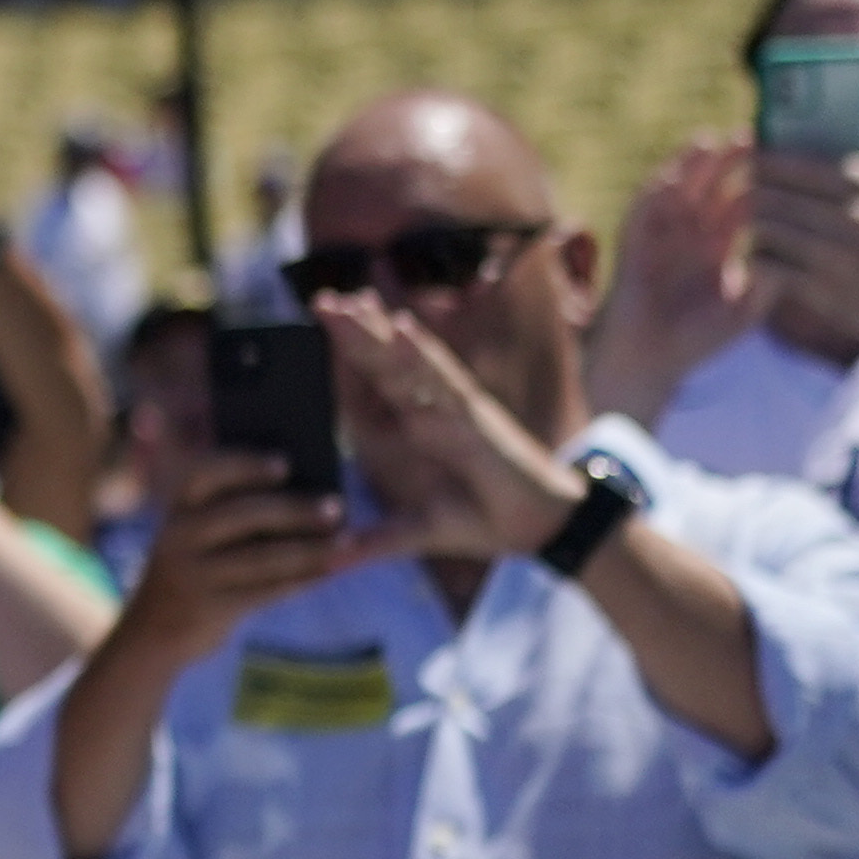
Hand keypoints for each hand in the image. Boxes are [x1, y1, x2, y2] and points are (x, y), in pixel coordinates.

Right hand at [106, 449, 359, 667]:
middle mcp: (178, 536)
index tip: (285, 463)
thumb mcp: (194, 535)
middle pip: (244, 515)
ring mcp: (191, 574)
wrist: (151, 633)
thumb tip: (308, 495)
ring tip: (346, 543)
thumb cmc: (193, 569)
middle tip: (337, 506)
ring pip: (263, 558)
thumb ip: (234, 511)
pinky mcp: (209, 609)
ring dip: (311, 549)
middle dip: (295, 509)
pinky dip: (302, 580)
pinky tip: (330, 572)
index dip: (245, 465)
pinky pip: (266, 591)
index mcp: (178, 507)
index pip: (206, 473)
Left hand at [319, 298, 571, 557]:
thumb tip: (332, 558)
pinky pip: (444, 379)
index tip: (316, 334)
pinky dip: (421, 352)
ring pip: (407, 362)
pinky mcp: (476, 417)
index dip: (346, 360)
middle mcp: (432, 412)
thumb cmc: (487, 521)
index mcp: (417, 429)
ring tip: (348, 302)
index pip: (373, 389)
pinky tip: (400, 327)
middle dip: (353, 333)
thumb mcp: (419, 532)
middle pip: (384, 365)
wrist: (542, 528)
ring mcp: (454, 410)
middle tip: (319, 300)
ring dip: (377, 332)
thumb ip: (377, 540)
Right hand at [584, 141, 765, 428]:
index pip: (741, 202)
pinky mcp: (633, 243)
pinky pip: (642, 210)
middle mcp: (690, 232)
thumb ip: (769, 284)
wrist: (649, 362)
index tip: (785, 157)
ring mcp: (660, 234)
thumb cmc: (697, 341)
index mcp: (717, 245)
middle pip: (712, 185)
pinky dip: (656, 191)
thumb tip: (796, 258)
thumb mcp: (745, 310)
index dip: (760, 179)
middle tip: (754, 135)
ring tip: (713, 142)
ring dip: (692, 165)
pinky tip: (672, 176)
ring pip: (678, 188)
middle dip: (731, 161)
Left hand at [743, 118, 858, 356]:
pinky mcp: (823, 290)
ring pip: (768, 227)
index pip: (808, 164)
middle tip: (734, 188)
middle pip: (779, 193)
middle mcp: (858, 218)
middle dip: (750, 188)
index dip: (772, 159)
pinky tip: (752, 255)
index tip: (753, 155)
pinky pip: (770, 265)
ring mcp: (838, 255)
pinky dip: (754, 258)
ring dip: (748, 222)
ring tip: (740, 219)